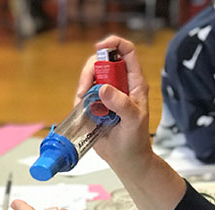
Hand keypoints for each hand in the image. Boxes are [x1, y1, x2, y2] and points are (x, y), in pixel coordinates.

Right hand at [74, 36, 153, 173]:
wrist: (126, 160)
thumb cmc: (136, 141)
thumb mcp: (134, 121)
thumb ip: (121, 104)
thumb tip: (103, 88)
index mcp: (134, 83)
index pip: (127, 52)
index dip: (114, 44)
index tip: (100, 48)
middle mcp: (119, 84)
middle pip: (101, 62)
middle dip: (90, 71)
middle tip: (84, 90)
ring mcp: (105, 95)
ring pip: (89, 78)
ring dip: (82, 87)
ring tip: (83, 104)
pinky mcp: (94, 106)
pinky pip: (82, 95)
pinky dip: (78, 101)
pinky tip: (84, 113)